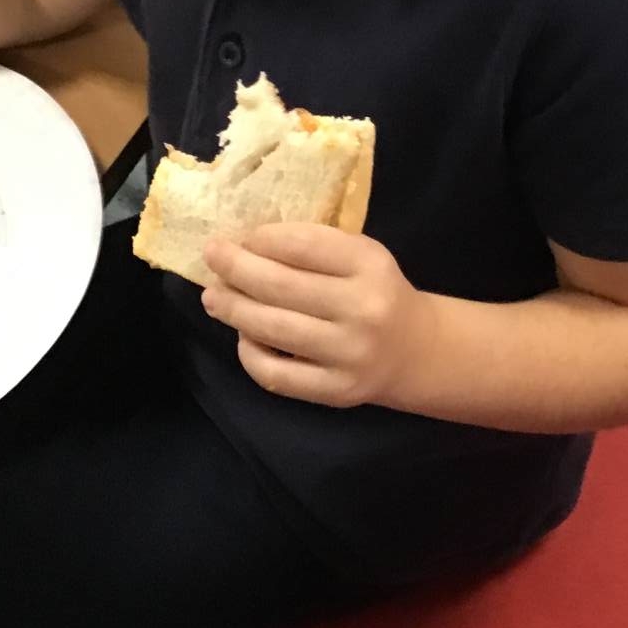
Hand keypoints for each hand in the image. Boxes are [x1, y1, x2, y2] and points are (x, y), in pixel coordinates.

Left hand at [202, 225, 433, 409]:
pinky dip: (249, 354)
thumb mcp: (361, 257)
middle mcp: (364, 309)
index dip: (262, 240)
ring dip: (233, 309)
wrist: (416, 351)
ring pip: (273, 329)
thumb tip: (244, 246)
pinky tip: (243, 337)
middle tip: (212, 256)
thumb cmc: (376, 292)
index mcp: (371, 265)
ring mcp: (350, 354)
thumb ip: (313, 247)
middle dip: (236, 268)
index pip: (303, 245)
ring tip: (213, 296)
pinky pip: (276, 374)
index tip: (240, 236)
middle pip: (281, 286)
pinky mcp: (337, 391)